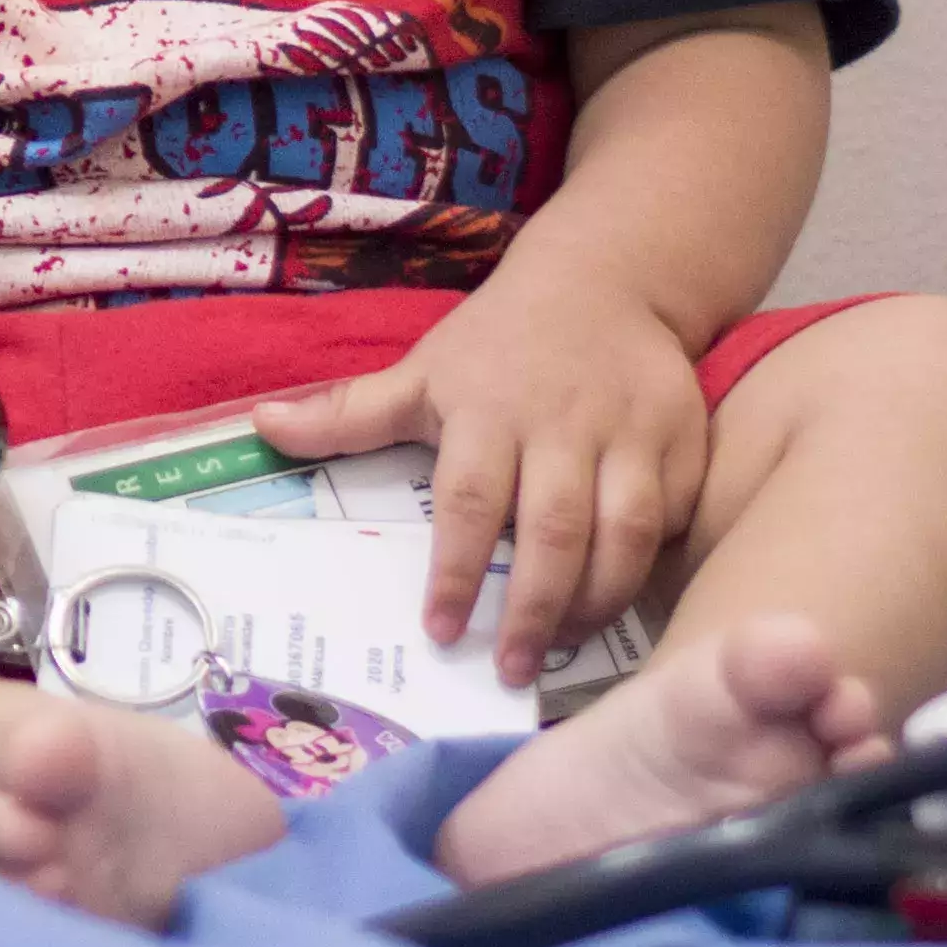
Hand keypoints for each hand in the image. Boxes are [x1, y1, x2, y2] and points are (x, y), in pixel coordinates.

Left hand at [255, 272, 714, 672]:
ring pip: (626, 533)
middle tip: (512, 668)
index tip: (440, 630)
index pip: (470, 500)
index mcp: (487, 410)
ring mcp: (632, 434)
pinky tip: (618, 601)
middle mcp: (562, 424)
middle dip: (534, 608)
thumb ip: (349, 413)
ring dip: (597, 601)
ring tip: (564, 646)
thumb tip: (259, 429)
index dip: (456, 569)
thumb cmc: (499, 343)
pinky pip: (676, 519)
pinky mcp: (686, 442)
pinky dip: (652, 567)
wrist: (607, 279)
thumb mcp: (422, 372)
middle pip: (554, 530)